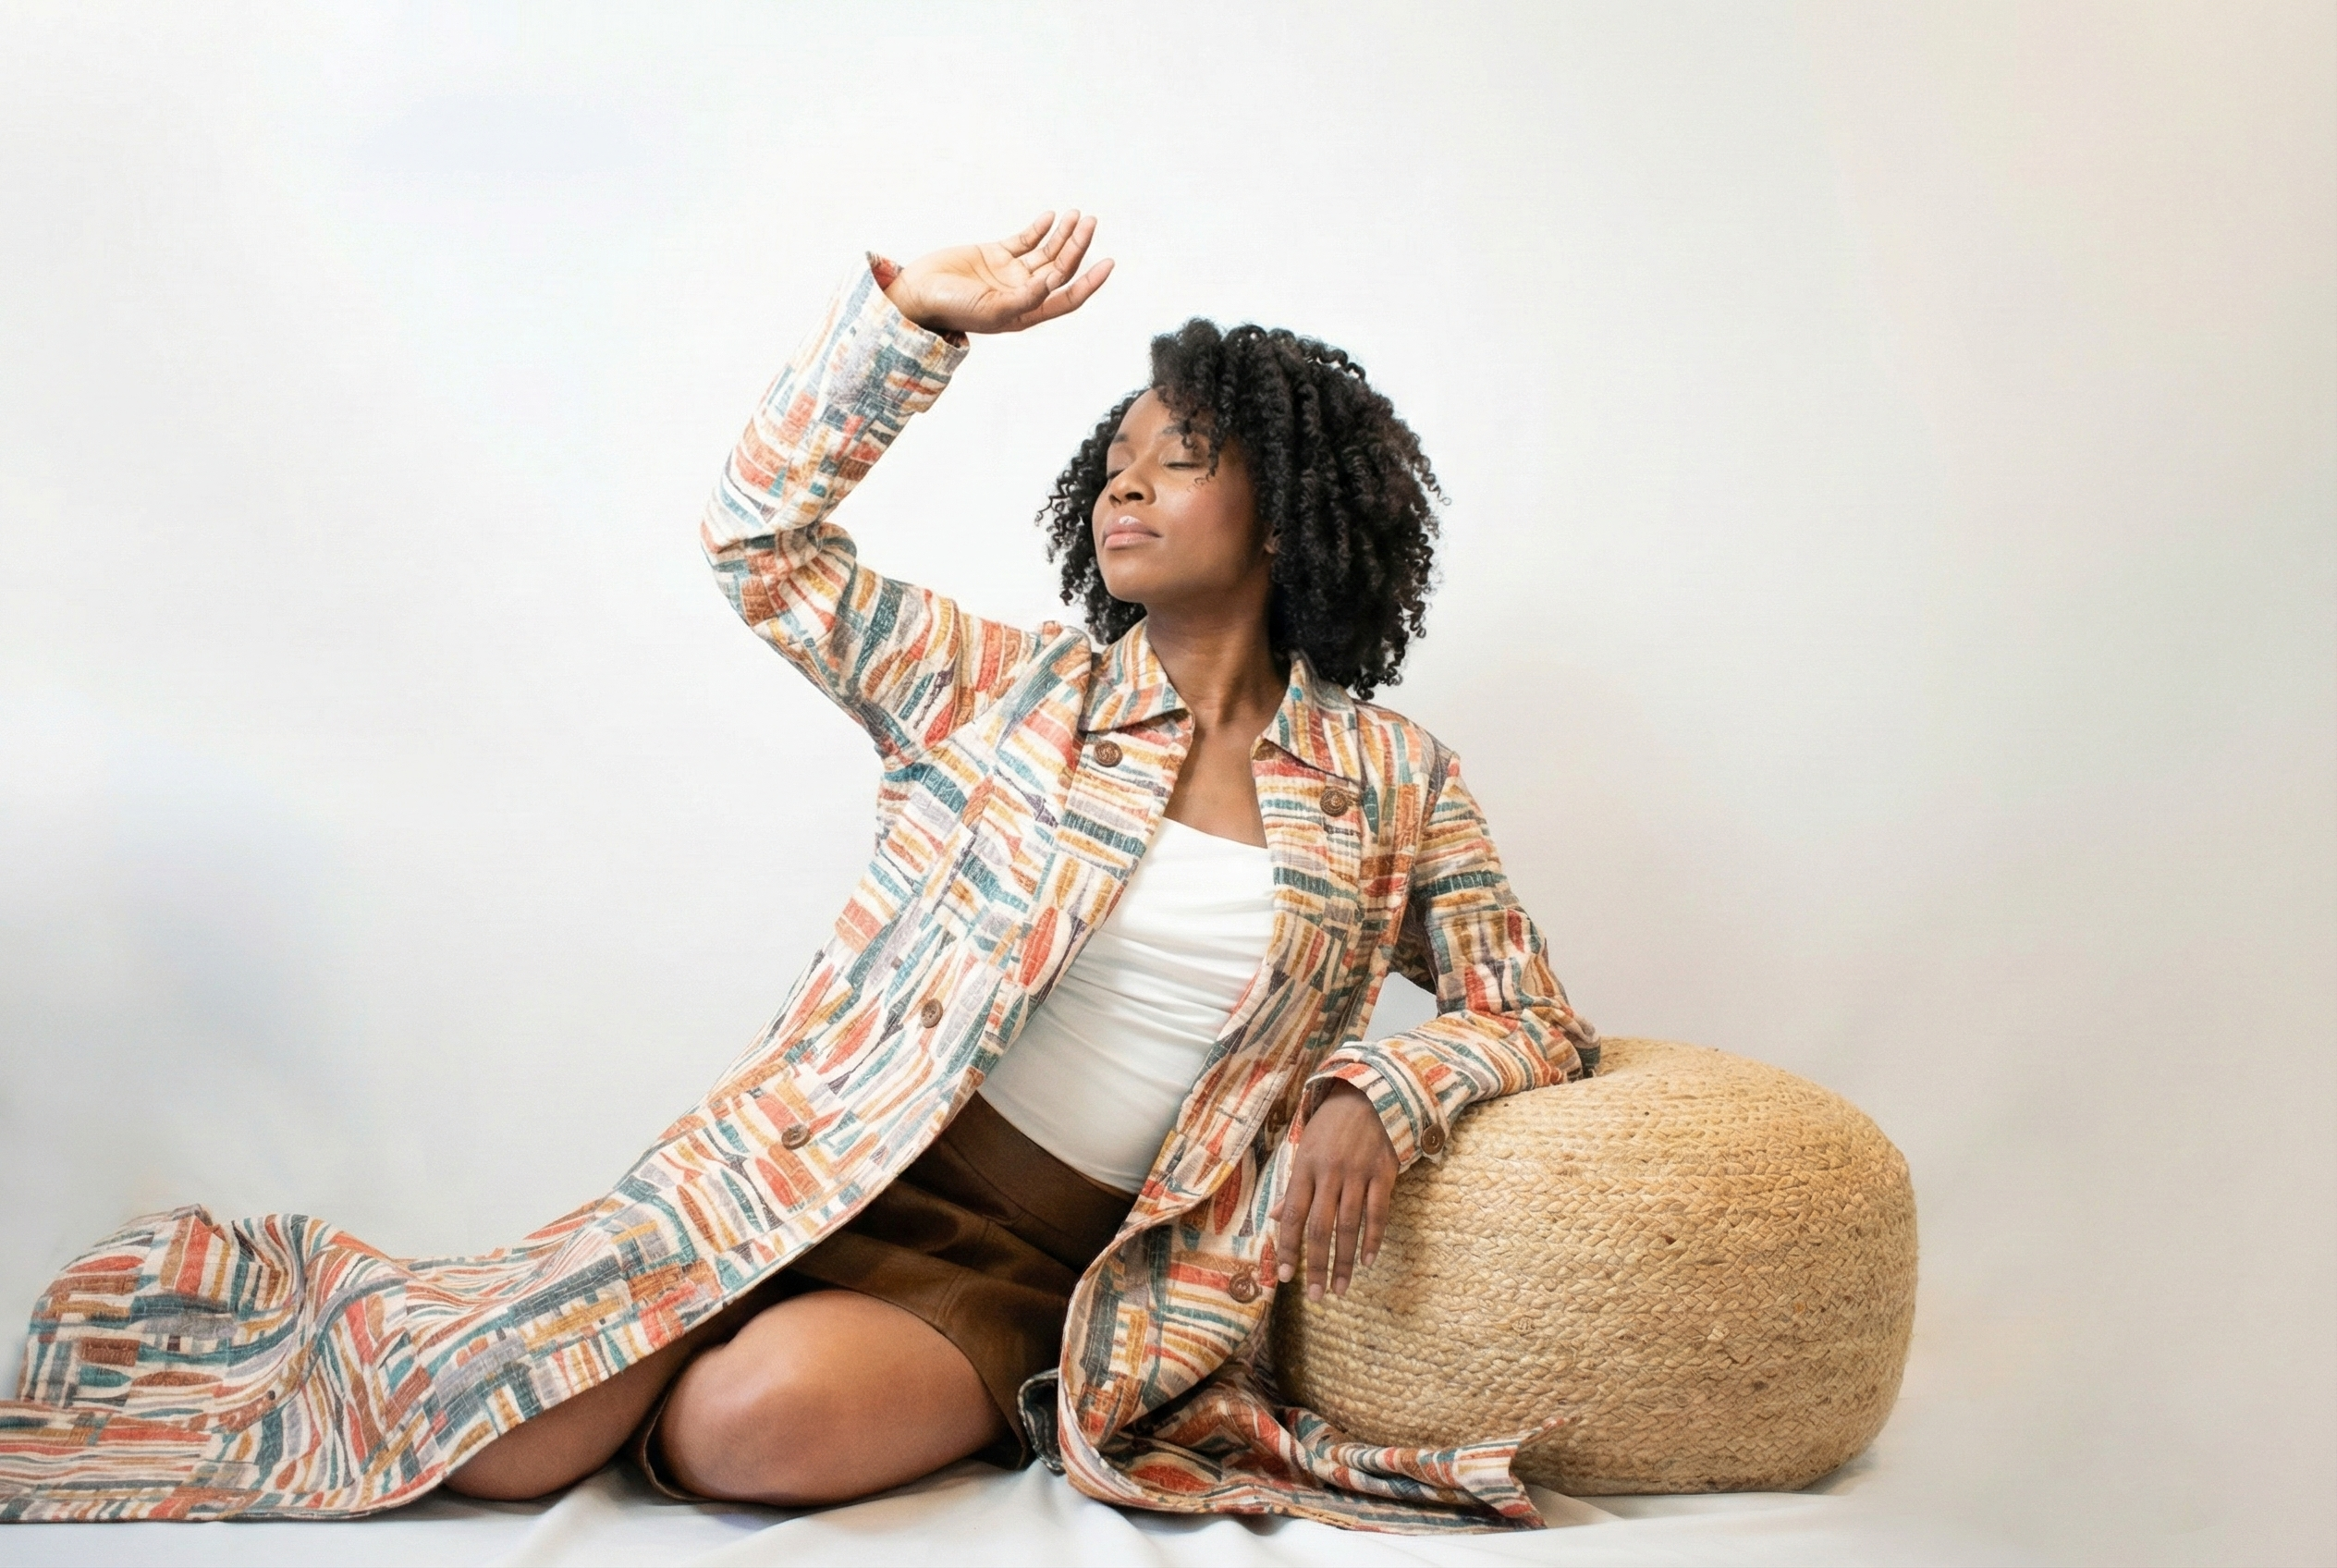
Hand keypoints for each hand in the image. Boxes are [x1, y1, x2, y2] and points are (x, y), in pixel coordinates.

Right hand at [883, 210, 1113, 335]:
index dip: (1090, 282)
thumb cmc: (952, 308)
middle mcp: (1023, 293)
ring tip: (1077, 214)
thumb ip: (1024, 299)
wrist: (917, 293)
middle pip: (1061, 268)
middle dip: (1077, 246)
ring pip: (1046, 251)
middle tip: (1089, 221)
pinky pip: (1024, 240)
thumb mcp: (991, 309)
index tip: (1109, 262)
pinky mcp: (994, 254)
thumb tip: (1052, 283)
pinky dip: (1038, 228)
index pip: (1067, 297)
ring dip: (1063, 234)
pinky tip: (1051, 217)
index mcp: (1027, 312)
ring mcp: (1010, 273)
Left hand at [1270, 1081, 1398, 1299]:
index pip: (1294, 1215)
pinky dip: (1373, 1240)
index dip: (1289, 1248)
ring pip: (1349, 1226)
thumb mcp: (1306, 1148)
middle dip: (1316, 1265)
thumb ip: (1295, 1185)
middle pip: (1321, 1227)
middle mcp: (1330, 1173)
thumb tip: (1280, 1217)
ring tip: (1339, 1289)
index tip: (1285, 1277)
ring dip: (1343, 1262)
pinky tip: (1367, 1262)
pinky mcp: (1385, 1173)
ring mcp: (1359, 1173)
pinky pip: (1378, 1213)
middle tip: (1315, 1295)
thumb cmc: (1332, 1125)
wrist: (1370, 1094)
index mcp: (1306, 1167)